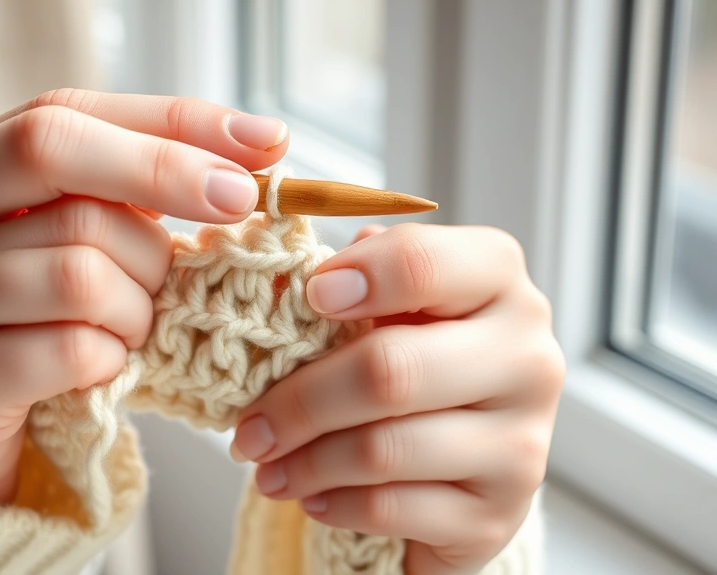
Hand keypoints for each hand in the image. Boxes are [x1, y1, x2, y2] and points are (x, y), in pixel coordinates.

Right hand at [0, 89, 289, 501]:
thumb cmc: (30, 315)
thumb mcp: (67, 233)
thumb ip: (133, 186)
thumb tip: (258, 149)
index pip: (62, 111)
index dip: (170, 124)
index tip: (264, 147)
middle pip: (56, 161)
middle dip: (162, 193)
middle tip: (206, 241)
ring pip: (79, 269)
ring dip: (139, 302)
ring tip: (133, 323)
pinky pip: (73, 350)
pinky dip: (115, 357)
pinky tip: (107, 365)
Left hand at [230, 223, 564, 573]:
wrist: (465, 466)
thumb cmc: (413, 364)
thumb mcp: (386, 310)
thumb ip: (348, 281)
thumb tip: (288, 275)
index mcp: (496, 282)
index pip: (423, 263)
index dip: (358, 276)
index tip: (308, 296)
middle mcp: (526, 357)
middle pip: (391, 370)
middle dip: (301, 402)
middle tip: (250, 426)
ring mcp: (522, 441)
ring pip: (383, 449)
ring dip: (305, 462)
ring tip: (265, 465)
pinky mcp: (498, 514)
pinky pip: (392, 508)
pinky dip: (334, 504)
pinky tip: (313, 497)